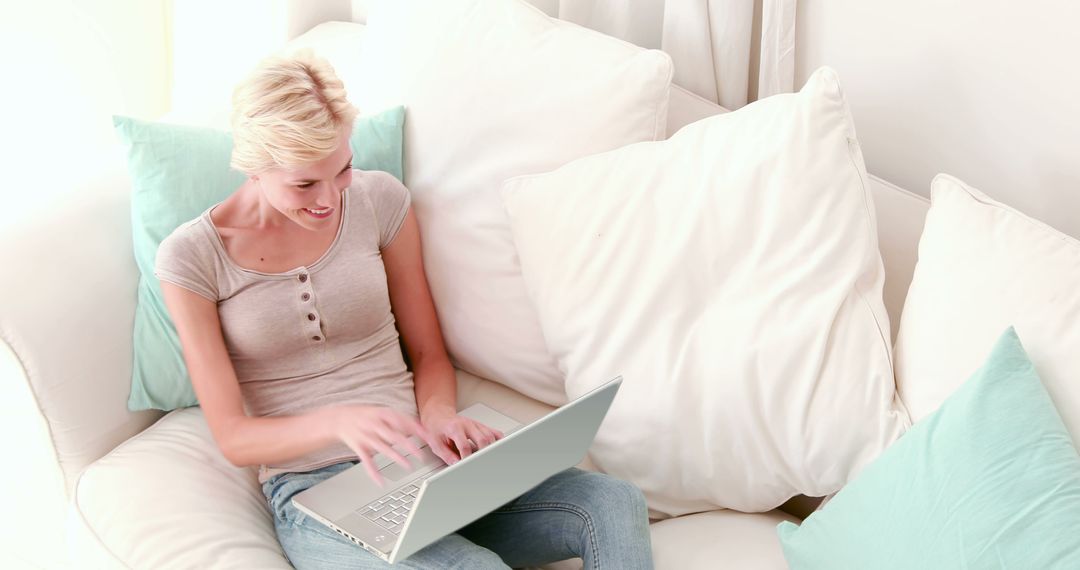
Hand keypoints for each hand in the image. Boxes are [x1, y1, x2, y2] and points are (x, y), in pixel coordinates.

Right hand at [326, 405, 451, 486]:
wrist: (339, 418)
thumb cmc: (367, 416)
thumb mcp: (383, 412)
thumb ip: (401, 420)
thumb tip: (422, 428)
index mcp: (383, 414)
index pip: (403, 421)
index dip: (417, 429)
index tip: (428, 438)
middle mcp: (375, 424)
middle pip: (394, 435)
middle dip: (408, 445)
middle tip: (421, 454)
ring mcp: (366, 436)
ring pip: (382, 448)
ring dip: (396, 457)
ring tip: (408, 466)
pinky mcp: (359, 448)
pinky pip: (367, 462)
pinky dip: (373, 473)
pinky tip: (381, 482)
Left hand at [421, 409, 504, 464]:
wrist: (438, 416)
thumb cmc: (436, 428)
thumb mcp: (435, 443)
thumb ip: (446, 455)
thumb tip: (457, 465)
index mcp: (454, 428)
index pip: (465, 445)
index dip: (467, 458)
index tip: (467, 466)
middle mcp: (467, 424)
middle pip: (482, 439)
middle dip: (483, 454)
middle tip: (480, 464)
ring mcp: (475, 424)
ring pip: (490, 435)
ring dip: (490, 448)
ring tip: (486, 459)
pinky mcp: (480, 426)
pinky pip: (494, 432)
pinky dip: (498, 440)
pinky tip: (496, 448)